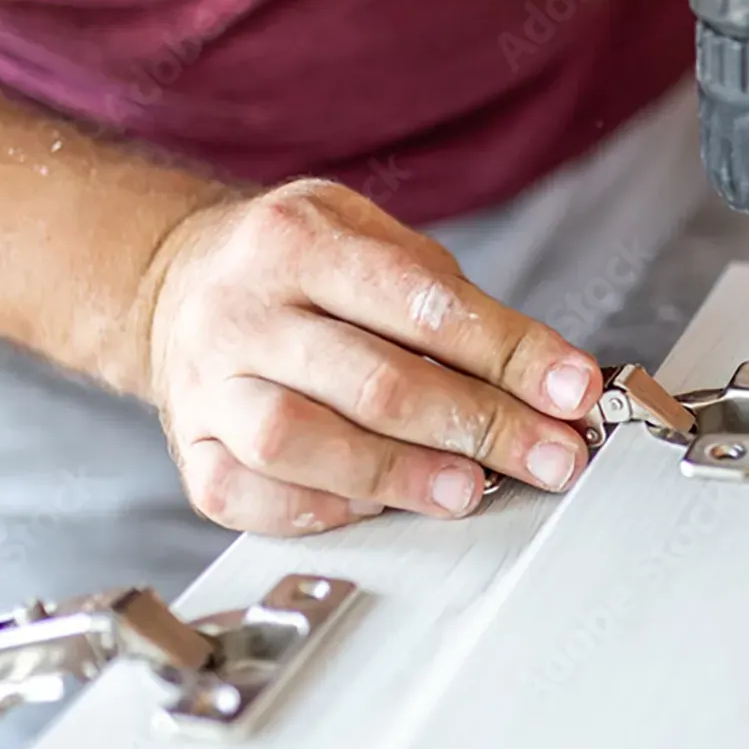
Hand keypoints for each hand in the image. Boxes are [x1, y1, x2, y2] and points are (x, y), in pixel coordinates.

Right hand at [133, 180, 603, 535]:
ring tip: (469, 489)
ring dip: (400, 474)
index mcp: (297, 239)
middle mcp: (241, 311)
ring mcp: (206, 384)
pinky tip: (374, 505)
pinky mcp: (190, 449)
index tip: (572, 390)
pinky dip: (318, 509)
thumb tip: (549, 381)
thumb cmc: (299, 267)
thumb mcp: (371, 239)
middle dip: (479, 426)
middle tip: (549, 457)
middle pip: (373, 380)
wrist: (175, 281)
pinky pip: (248, 495)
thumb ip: (453, 303)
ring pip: (301, 442)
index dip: (509, 353)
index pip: (420, 302)